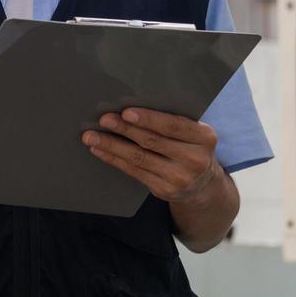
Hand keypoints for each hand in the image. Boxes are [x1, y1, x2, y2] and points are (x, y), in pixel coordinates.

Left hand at [82, 107, 220, 203]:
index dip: (149, 119)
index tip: (126, 112)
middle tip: (104, 119)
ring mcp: (179, 178)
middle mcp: (194, 159)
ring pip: (138, 158)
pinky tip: (100, 150)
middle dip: (124, 129)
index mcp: (204, 137)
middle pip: (152, 141)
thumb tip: (130, 106)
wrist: (203, 186)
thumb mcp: (194, 134)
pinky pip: (133, 171)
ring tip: (91, 136)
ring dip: (111, 145)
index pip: (173, 126)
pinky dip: (114, 159)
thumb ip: (173, 121)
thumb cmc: (191, 148)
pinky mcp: (164, 190)